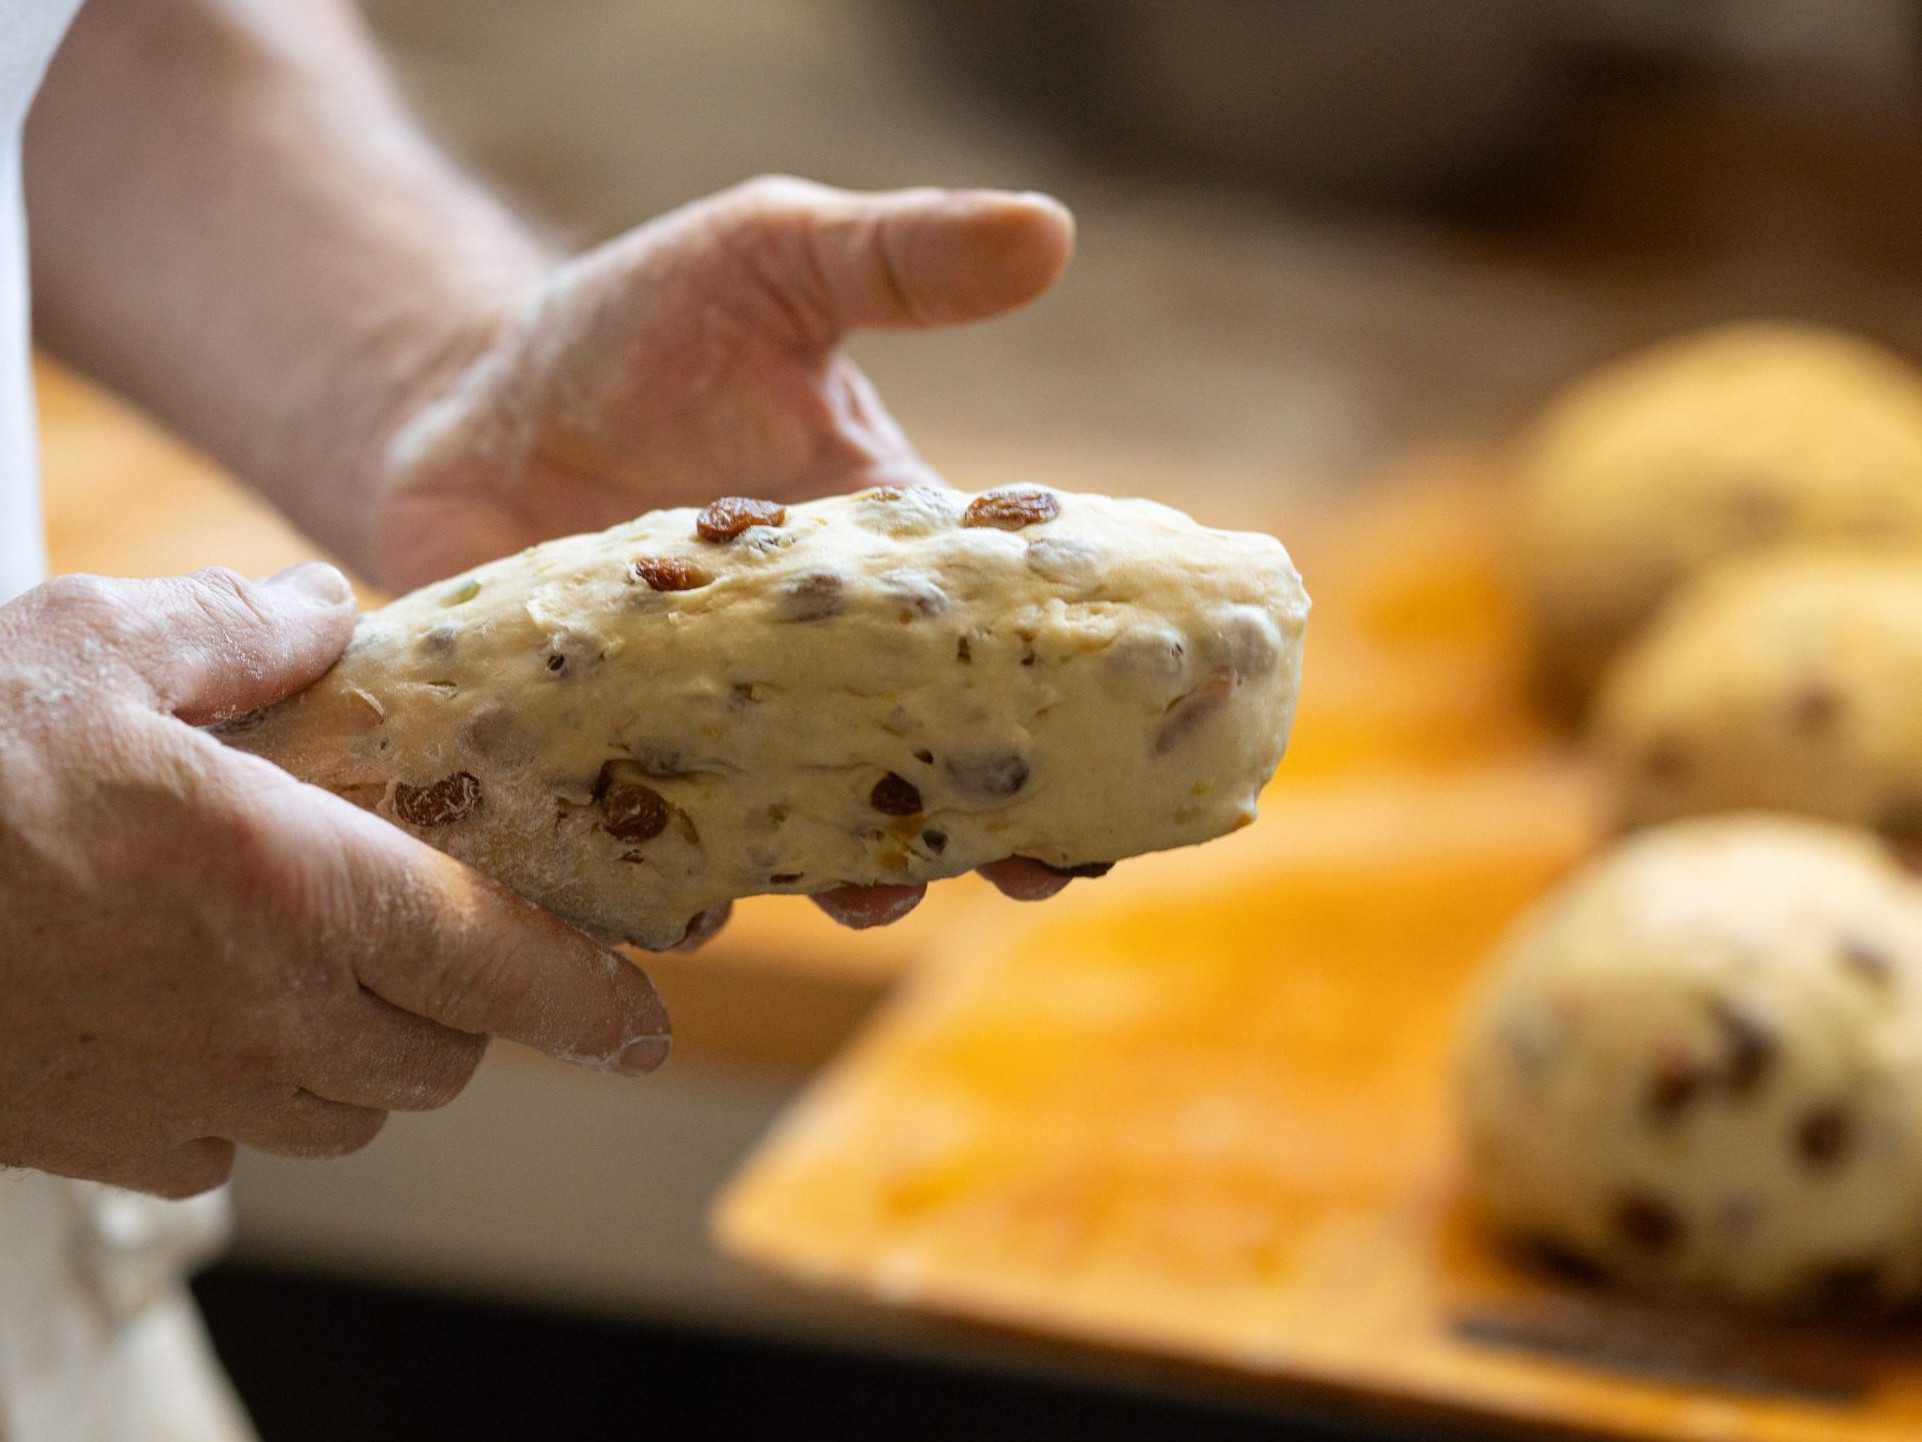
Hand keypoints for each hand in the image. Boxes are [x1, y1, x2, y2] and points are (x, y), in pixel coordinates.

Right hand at [0, 564, 670, 1196]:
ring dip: (364, 1051)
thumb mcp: (95, 645)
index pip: (506, 969)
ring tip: (317, 969)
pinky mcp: (99, 1140)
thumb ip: (239, 631)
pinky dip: (251, 1095)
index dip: (594, 1001)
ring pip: (347, 1111)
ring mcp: (180, 1093)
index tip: (644, 1017)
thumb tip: (320, 611)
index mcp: (295, 889)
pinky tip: (202, 1018)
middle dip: (462, 1005)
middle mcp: (260, 1014)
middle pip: (440, 1055)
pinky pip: (230, 1148)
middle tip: (435, 937)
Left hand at [367, 176, 1084, 923]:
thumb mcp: (770, 262)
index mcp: (883, 567)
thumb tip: (1052, 233)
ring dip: (850, 872)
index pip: (998, 645)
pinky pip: (656, 845)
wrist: (458, 399)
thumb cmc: (626, 329)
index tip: (1125, 763)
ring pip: (803, 827)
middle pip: (921, 763)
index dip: (1066, 710)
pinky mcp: (606, 761)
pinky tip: (697, 908)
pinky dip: (680, 884)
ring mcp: (712, 724)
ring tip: (867, 892)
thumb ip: (898, 262)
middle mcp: (811, 666)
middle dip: (986, 826)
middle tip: (1024, 869)